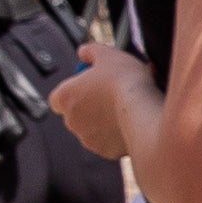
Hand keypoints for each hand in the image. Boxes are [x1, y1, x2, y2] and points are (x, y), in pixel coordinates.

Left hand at [52, 36, 151, 160]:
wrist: (144, 112)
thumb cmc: (125, 82)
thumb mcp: (107, 54)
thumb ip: (90, 51)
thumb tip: (84, 52)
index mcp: (65, 96)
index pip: (58, 97)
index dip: (74, 89)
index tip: (89, 83)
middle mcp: (71, 120)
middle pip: (75, 113)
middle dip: (89, 105)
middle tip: (109, 94)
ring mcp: (87, 138)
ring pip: (92, 128)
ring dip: (103, 120)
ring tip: (123, 108)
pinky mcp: (105, 151)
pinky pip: (108, 141)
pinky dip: (116, 134)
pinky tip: (130, 122)